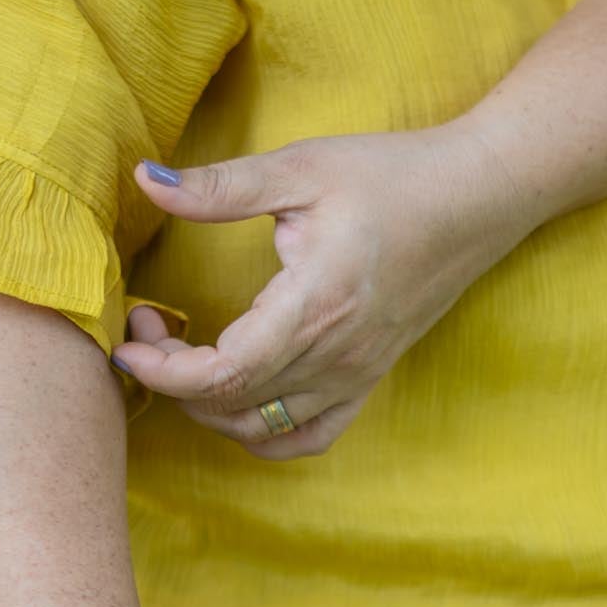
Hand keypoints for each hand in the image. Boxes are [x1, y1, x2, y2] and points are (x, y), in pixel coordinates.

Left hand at [113, 120, 533, 457]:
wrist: (478, 197)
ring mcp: (355, 376)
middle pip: (231, 406)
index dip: (162, 370)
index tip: (128, 337)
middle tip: (150, 322)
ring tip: (185, 354)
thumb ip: (221, 186)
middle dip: (171, 377)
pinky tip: (239, 396)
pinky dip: (262, 433)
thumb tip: (146, 179)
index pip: (222, 374)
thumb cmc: (393, 176)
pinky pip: (306, 437)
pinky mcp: (368, 379)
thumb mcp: (301, 168)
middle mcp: (335, 357)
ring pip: (262, 431)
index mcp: (314, 307)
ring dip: (208, 407)